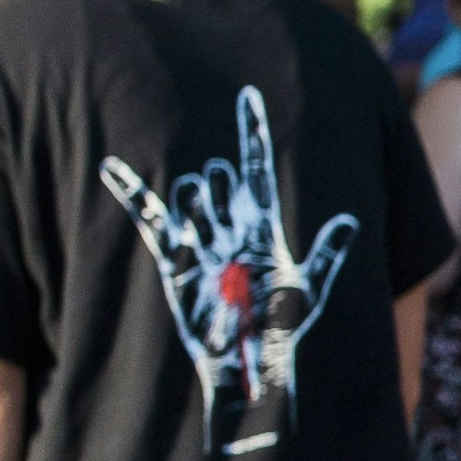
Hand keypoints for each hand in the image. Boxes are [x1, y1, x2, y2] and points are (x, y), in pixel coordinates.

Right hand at [99, 84, 355, 451]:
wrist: (245, 365)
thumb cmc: (281, 332)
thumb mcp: (310, 292)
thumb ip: (327, 255)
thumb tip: (348, 221)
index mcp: (263, 223)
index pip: (256, 167)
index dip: (252, 132)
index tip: (248, 94)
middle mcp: (230, 224)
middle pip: (220, 179)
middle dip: (222, 190)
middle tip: (232, 231)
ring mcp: (200, 239)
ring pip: (192, 196)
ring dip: (200, 212)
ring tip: (214, 253)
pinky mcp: (173, 259)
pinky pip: (149, 220)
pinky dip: (130, 193)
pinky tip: (111, 167)